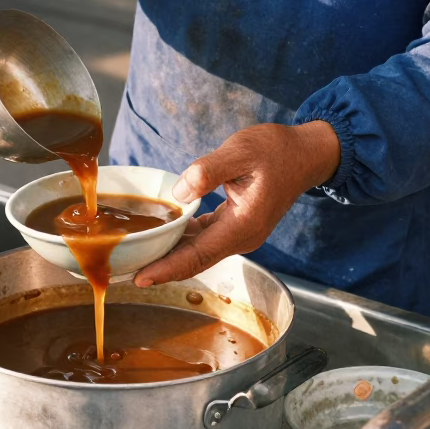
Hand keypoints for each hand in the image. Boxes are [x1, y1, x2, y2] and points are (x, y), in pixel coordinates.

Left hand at [134, 121, 340, 287]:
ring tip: (137, 256)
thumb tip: (180, 194)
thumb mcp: (240, 151)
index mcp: (243, 225)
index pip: (198, 255)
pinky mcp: (237, 224)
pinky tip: (163, 234)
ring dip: (170, 255)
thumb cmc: (275, 150)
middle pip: (195, 259)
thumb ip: (208, 172)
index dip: (168, 268)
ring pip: (199, 251)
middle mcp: (242, 237)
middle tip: (125, 271)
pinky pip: (205, 238)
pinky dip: (183, 240)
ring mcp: (240, 233)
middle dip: (162, 267)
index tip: (140, 277)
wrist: (305, 153)